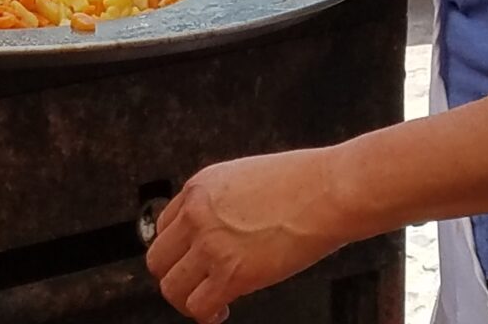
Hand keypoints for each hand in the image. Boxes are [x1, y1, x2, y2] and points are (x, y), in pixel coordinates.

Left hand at [146, 149, 353, 323]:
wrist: (329, 190)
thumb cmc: (304, 182)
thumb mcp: (245, 177)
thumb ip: (222, 202)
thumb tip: (222, 227)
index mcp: (198, 188)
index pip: (163, 227)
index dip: (179, 250)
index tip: (193, 261)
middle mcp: (196, 215)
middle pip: (158, 259)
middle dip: (176, 276)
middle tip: (197, 284)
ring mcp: (211, 245)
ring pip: (171, 288)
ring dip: (187, 300)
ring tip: (210, 301)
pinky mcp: (232, 273)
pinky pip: (198, 307)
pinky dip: (207, 315)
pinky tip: (223, 311)